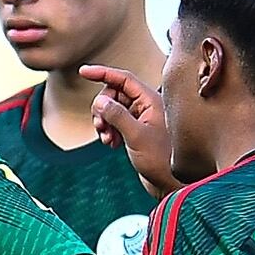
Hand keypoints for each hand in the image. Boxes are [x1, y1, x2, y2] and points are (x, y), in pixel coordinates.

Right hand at [82, 64, 173, 197]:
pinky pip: (116, 122)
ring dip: (104, 121)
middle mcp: (147, 105)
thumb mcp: (136, 136)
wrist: (171, 183)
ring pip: (113, 108)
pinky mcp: (137, 130)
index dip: (102, 73)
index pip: (124, 79)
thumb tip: (99, 100)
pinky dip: (109, 130)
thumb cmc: (162, 160)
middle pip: (114, 93)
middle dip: (102, 108)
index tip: (83, 71)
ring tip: (107, 139)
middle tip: (100, 127)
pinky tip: (111, 144)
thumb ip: (117, 116)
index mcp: (151, 100)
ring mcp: (142, 118)